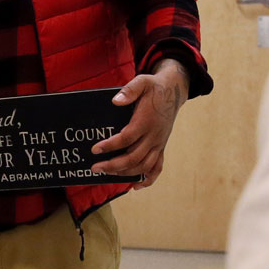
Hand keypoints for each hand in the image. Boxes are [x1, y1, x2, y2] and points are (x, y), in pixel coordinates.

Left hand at [91, 60, 189, 186]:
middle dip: (113, 165)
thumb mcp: (142, 82)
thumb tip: (115, 101)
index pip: (126, 138)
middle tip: (95, 168)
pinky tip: (135, 186)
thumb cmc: (153, 87)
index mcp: (146, 121)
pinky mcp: (161, 147)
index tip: (95, 149)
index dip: (110, 146)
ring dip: (125, 173)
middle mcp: (154, 136)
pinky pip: (158, 167)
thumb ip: (129, 90)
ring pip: (143, 165)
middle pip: (133, 157)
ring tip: (107, 173)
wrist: (173, 91)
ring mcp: (158, 143)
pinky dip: (148, 179)